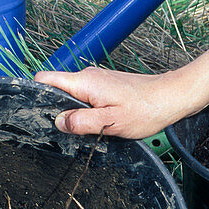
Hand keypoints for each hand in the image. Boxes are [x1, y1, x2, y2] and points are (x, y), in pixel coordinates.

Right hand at [33, 65, 200, 139]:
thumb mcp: (110, 122)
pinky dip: (87, 110)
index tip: (38, 114)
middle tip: (66, 130)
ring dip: (74, 112)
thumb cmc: (145, 109)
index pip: (45, 79)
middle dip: (56, 109)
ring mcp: (98, 80)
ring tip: (85, 129)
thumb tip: (58, 122)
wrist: (172, 97)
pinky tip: (97, 123)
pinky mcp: (107, 86)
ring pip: (73, 95)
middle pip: (58, 89)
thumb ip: (81, 122)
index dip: (36, 95)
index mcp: (84, 82)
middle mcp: (88, 77)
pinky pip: (87, 97)